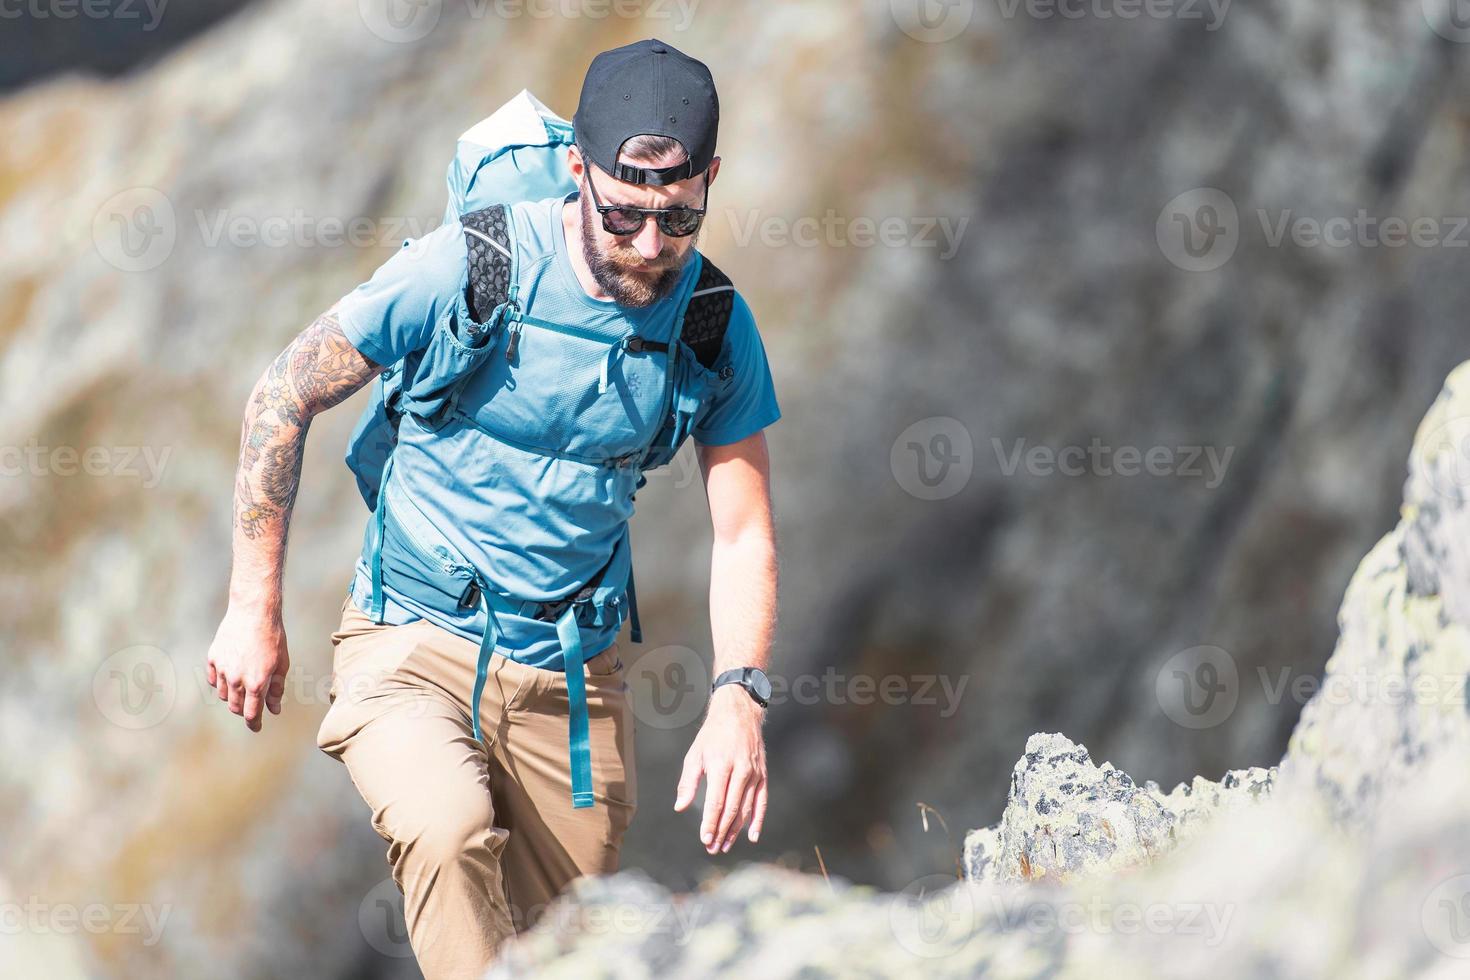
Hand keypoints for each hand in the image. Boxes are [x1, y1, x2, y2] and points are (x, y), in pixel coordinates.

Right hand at [206, 603, 289, 731]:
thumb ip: (276, 689)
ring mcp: (222, 669)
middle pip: (236, 707)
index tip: (257, 727)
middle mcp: (237, 679)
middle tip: (253, 706)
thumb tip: (274, 709)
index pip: (252, 714)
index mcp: (256, 683)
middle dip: (245, 711)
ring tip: (244, 685)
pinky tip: (231, 676)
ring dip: (234, 696)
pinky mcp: (213, 658)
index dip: (255, 724)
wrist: (253, 612)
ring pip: (224, 695)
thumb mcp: (281, 664)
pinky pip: (213, 680)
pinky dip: (221, 683)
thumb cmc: (273, 638)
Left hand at [674, 684, 767, 853]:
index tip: (704, 839)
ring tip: (725, 845)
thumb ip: (688, 782)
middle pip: (732, 809)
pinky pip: (762, 801)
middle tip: (712, 848)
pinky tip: (752, 836)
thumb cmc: (713, 735)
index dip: (710, 823)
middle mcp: (741, 770)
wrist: (738, 713)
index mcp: (721, 765)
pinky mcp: (762, 774)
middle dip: (722, 832)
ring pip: (746, 809)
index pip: (716, 802)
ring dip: (735, 830)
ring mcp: (754, 773)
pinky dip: (758, 820)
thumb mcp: (694, 754)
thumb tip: (680, 807)